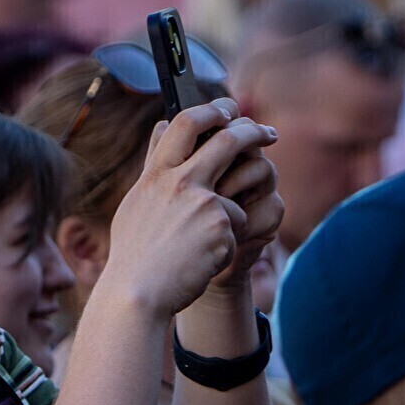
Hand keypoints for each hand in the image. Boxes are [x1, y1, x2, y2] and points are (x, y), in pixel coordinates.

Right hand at [102, 99, 268, 322]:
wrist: (137, 294)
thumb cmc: (135, 252)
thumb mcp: (138, 201)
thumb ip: (154, 163)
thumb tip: (160, 125)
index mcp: (157, 173)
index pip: (186, 122)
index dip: (212, 110)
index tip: (227, 110)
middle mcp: (180, 180)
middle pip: (228, 139)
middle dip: (253, 131)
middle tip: (268, 132)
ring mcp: (202, 202)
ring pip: (237, 195)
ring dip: (230, 218)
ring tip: (199, 247)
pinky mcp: (222, 227)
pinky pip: (237, 230)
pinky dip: (224, 247)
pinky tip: (200, 262)